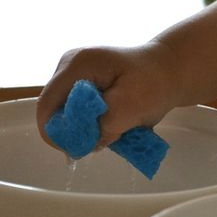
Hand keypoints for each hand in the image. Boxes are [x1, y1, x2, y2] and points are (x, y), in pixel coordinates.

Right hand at [36, 42, 179, 148]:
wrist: (168, 70)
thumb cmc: (154, 83)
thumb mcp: (134, 106)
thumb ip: (107, 125)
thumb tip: (88, 144)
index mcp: (77, 65)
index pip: (47, 104)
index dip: (55, 132)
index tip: (77, 151)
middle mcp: (68, 67)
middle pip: (54, 110)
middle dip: (75, 131)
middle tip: (103, 141)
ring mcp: (73, 75)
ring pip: (66, 114)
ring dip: (86, 129)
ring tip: (114, 129)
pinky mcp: (82, 85)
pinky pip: (77, 112)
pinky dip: (92, 124)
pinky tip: (112, 122)